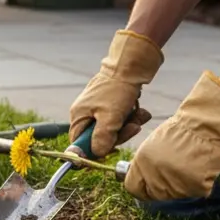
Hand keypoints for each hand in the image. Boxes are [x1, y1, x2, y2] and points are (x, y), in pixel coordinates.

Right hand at [69, 30, 163, 158]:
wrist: (131, 66)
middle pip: (99, 138)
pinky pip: (121, 119)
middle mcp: (85, 113)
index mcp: (79, 117)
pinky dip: (132, 117)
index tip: (112, 148)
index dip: (95, 150)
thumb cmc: (117, 90)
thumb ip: (102, 138)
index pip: (80, 144)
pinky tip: (141, 110)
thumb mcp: (110, 117)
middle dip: (119, 135)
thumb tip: (98, 153)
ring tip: (140, 114)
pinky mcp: (111, 104)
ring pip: (113, 129)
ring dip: (129, 125)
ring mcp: (98, 109)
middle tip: (133, 127)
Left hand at [124, 70, 219, 200]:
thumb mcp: (152, 145)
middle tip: (173, 171)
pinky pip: (194, 191)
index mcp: (142, 163)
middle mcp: (156, 176)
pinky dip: (198, 182)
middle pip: (154, 194)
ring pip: (174, 194)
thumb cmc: (180, 131)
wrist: (206, 125)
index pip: (134, 188)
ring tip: (188, 165)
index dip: (141, 186)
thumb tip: (141, 180)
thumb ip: (144, 165)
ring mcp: (176, 184)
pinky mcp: (196, 187)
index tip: (147, 184)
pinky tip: (200, 167)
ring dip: (180, 185)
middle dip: (161, 186)